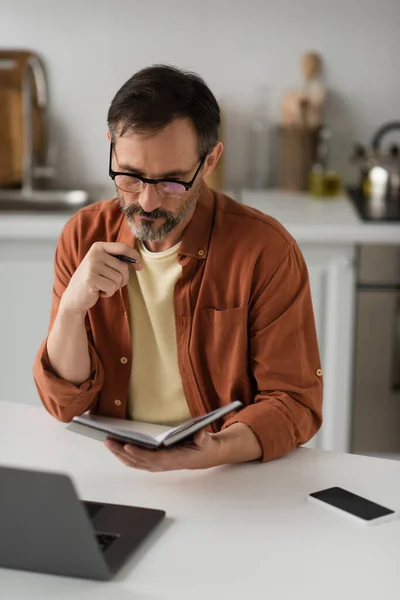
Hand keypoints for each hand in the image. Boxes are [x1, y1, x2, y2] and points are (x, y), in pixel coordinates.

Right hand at [61, 242, 141, 313]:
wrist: (74, 296)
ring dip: (114, 287)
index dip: (135, 257)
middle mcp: (95, 254)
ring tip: (102, 286)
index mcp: (98, 247)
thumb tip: (138, 263)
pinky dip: (109, 293)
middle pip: (124, 267)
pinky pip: (112, 288)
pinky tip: (99, 291)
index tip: (140, 266)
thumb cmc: (94, 280)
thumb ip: (118, 260)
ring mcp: (92, 266)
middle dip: (122, 279)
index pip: (123, 247)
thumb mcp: (103, 265)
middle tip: (110, 283)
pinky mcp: (91, 279)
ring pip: (119, 279)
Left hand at [105, 430, 223, 471]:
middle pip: (139, 460)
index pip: (153, 458)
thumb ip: (203, 438)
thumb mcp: (207, 441)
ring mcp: (157, 465)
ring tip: (108, 443)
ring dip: (120, 454)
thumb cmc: (204, 447)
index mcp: (174, 459)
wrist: (205, 456)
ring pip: (135, 462)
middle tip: (109, 441)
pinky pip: (136, 462)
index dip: (139, 453)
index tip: (127, 445)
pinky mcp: (154, 463)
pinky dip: (125, 456)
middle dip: (122, 452)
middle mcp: (163, 464)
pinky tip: (116, 449)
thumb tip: (199, 434)